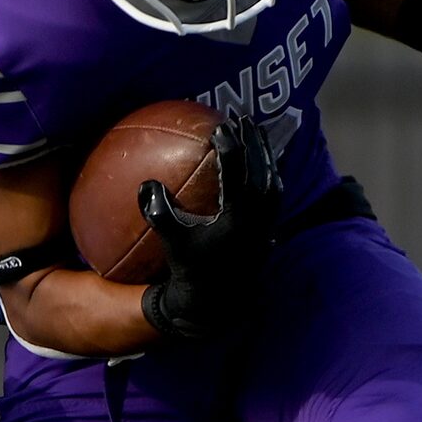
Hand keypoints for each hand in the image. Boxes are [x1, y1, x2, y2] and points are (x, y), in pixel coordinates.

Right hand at [139, 114, 281, 338]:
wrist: (216, 302)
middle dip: (253, 140)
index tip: (219, 127)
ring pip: (273, 179)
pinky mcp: (269, 230)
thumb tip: (147, 184)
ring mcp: (267, 224)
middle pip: (262, 167)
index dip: (228, 145)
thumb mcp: (171, 240)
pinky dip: (268, 174)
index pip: (236, 170)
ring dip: (265, 154)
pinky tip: (261, 165)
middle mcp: (258, 218)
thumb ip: (158, 211)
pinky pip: (274, 194)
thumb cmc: (189, 269)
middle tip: (242, 118)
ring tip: (256, 134)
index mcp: (236, 216)